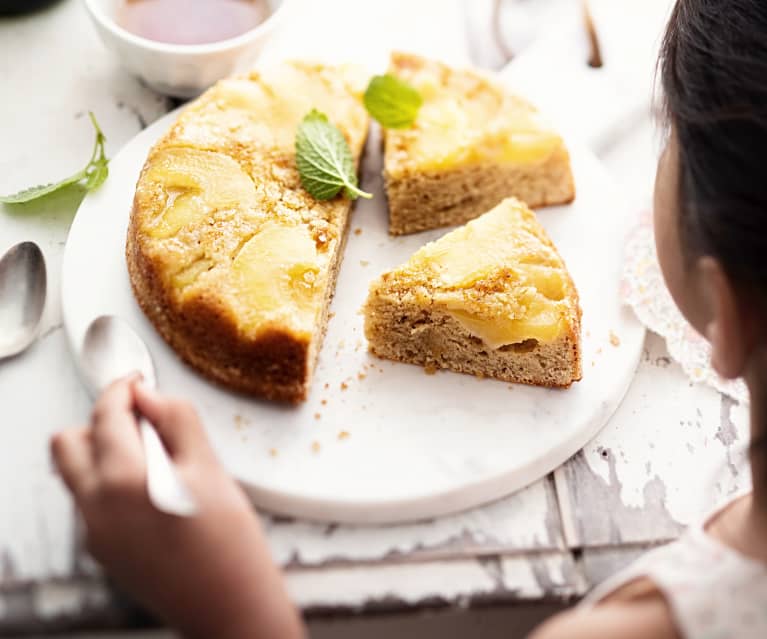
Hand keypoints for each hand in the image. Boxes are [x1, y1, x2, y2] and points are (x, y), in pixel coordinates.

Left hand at [51, 376, 303, 638]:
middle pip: (69, 443)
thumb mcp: (209, 468)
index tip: (136, 382)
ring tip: (155, 459)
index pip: (105, 415)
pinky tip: (154, 490)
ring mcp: (95, 532)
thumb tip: (150, 396)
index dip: (121, 389)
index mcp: (123, 480)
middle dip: (100, 422)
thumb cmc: (229, 543)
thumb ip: (176, 421)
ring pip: (77, 472)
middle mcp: (96, 507)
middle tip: (142, 421)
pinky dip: (110, 482)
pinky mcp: (102, 550)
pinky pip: (91, 500)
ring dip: (104, 452)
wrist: (230, 604)